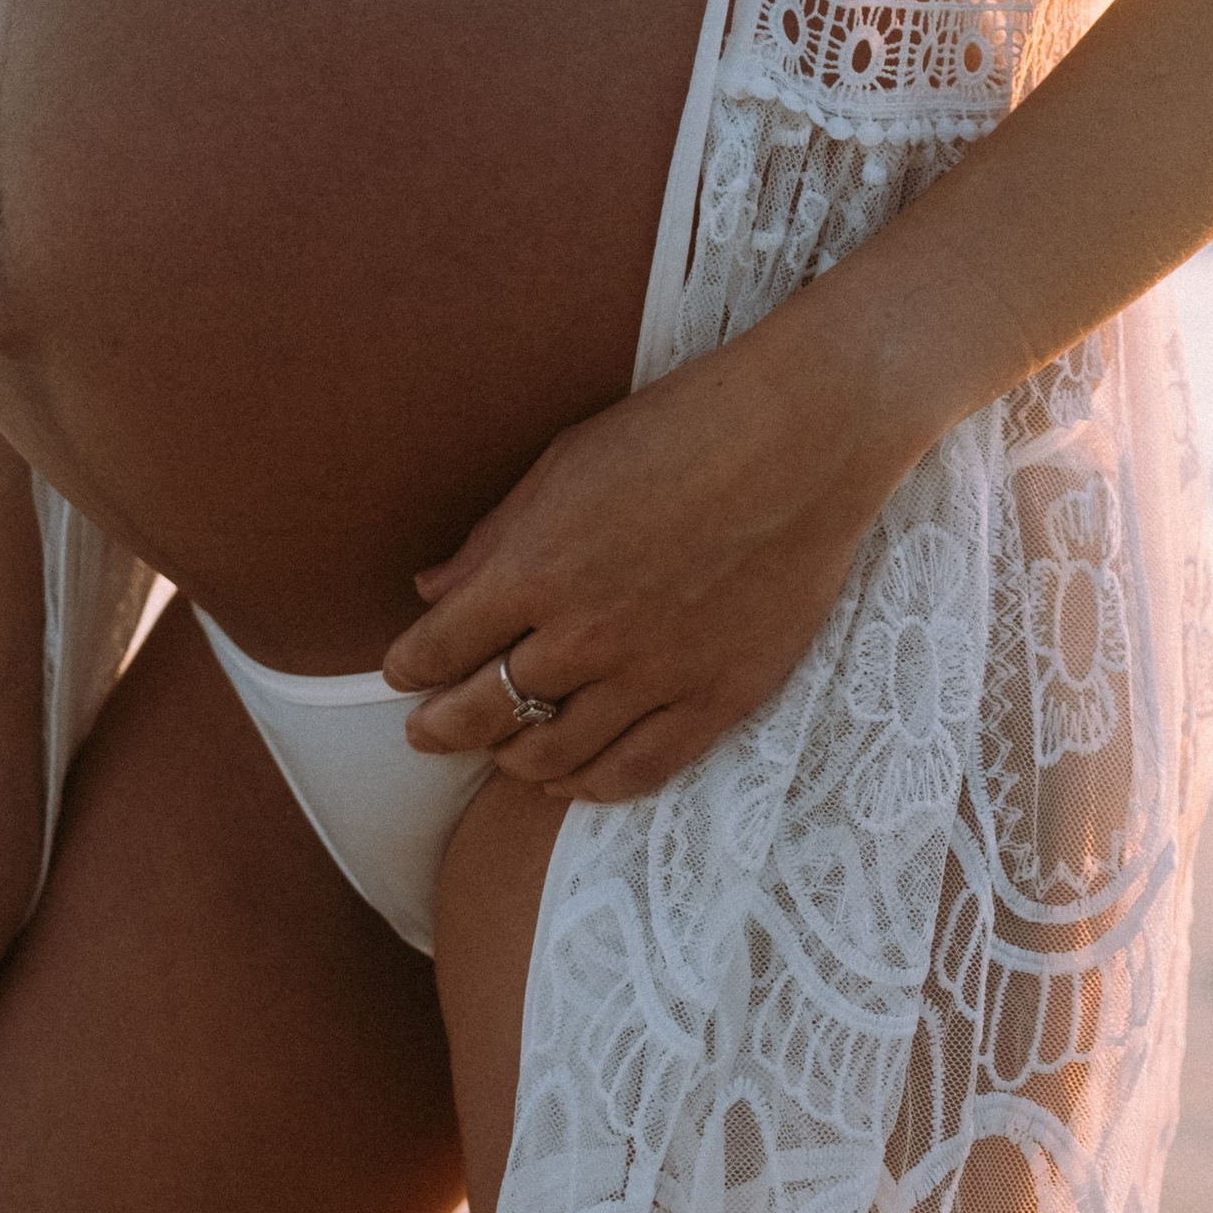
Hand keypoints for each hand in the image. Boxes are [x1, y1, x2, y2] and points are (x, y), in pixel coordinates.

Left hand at [382, 317, 911, 803]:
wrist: (809, 436)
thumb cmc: (685, 427)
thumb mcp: (567, 462)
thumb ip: (496, 534)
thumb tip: (432, 588)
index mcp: (535, 566)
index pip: (438, 647)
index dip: (409, 669)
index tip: (403, 674)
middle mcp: (584, 633)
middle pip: (484, 711)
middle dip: (442, 727)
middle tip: (429, 731)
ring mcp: (653, 673)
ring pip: (553, 755)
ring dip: (512, 759)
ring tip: (504, 751)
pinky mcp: (718, 696)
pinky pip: (637, 771)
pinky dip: (589, 785)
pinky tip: (572, 778)